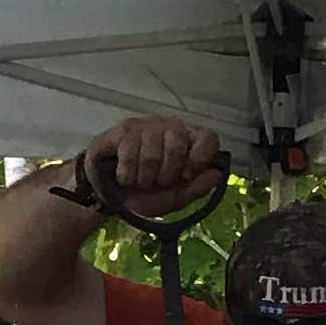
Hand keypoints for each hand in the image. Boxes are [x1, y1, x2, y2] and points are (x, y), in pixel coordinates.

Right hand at [64, 114, 226, 225]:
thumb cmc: (143, 194)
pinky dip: (127, 174)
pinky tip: (124, 176)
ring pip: (151, 152)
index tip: (186, 175)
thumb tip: (217, 174)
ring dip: (143, 178)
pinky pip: (129, 152)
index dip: (200, 157)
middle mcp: (169, 128)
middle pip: (178, 143)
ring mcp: (146, 125)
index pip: (208, 137)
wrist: (108, 197)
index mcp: (188, 143)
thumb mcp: (173, 199)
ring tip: (138, 181)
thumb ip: (197, 189)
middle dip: (165, 174)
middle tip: (156, 183)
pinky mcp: (123, 130)